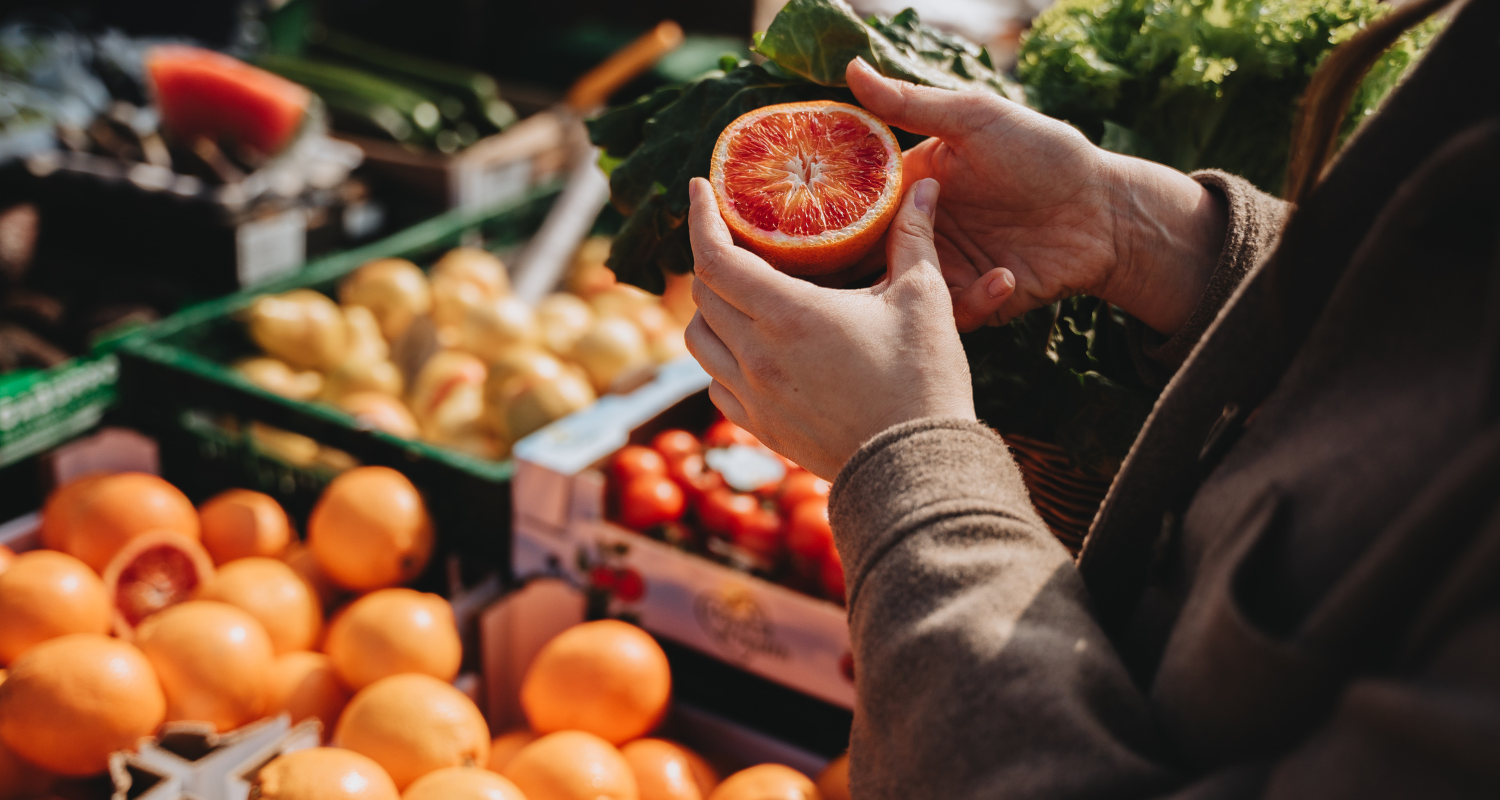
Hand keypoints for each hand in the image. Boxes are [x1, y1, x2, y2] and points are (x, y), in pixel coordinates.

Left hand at [684, 176, 974, 479]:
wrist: (916, 469)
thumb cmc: (923, 381)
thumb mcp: (923, 299)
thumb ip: (914, 237)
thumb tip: (926, 185)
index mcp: (788, 315)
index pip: (714, 256)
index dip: (699, 217)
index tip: (699, 190)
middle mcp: (756, 355)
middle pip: (703, 293)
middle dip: (711, 257)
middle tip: (736, 238)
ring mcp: (753, 396)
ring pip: (699, 340)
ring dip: (710, 309)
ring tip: (739, 293)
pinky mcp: (760, 428)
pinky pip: (716, 384)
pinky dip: (721, 357)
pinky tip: (751, 348)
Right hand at [845, 58, 1225, 334]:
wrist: (1106, 211)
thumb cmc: (1046, 154)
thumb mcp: (976, 119)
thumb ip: (911, 103)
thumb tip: (851, 69)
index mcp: (911, 185)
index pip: (852, 205)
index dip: (827, 216)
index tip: (808, 224)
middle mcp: (920, 230)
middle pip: (866, 258)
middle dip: (855, 271)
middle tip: (860, 272)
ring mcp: (946, 269)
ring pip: (901, 294)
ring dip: (916, 290)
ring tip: (944, 274)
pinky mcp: (974, 303)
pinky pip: (953, 316)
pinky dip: (974, 302)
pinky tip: (1007, 276)